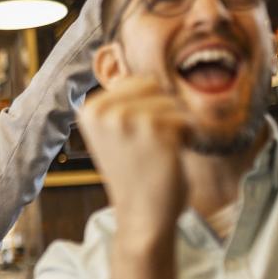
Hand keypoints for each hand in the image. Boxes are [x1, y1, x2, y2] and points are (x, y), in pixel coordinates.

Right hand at [79, 78, 191, 242]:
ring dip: (177, 126)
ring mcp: (129, 120)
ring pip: (173, 102)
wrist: (143, 216)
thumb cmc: (136, 172)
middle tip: (151, 146)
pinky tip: (171, 157)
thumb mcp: (114, 132)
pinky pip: (187, 119)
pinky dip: (188, 137)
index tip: (137, 138)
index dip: (149, 108)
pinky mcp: (156, 130)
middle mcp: (104, 111)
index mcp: (89, 109)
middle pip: (156, 86)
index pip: (137, 82)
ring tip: (160, 152)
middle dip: (164, 113)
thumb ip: (121, 102)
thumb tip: (132, 62)